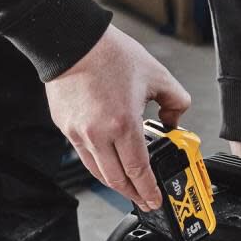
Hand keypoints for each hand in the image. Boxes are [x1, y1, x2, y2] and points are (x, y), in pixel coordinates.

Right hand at [46, 25, 191, 210]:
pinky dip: (99, 165)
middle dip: (132, 193)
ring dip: (114, 183)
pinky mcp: (66, 128)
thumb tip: (174, 120)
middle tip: (143, 199)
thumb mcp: (156, 75)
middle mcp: (98, 135)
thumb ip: (175, 101)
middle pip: (117, 179)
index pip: (138, 170)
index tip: (154, 200)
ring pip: (98, 172)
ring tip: (127, 187)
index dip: (147, 190)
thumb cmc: (109, 54)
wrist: (73, 41)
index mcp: (123, 124)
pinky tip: (108, 164)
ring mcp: (79, 134)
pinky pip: (84, 156)